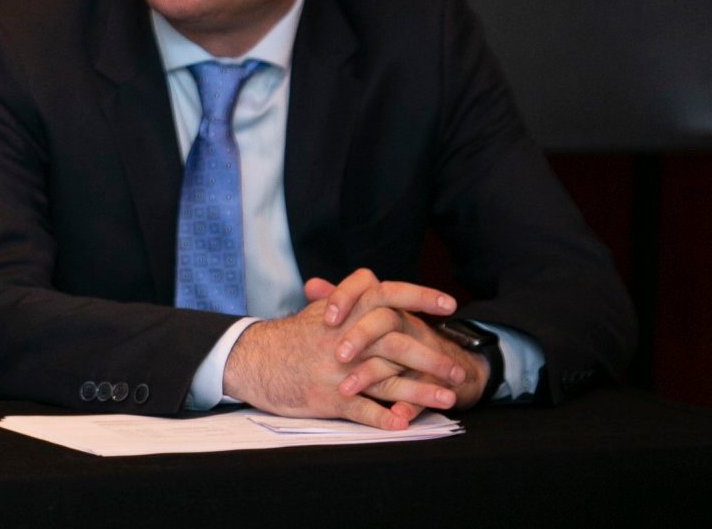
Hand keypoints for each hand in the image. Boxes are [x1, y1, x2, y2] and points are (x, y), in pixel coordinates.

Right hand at [223, 269, 464, 429]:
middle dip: (432, 356)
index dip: (420, 296)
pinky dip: (384, 417)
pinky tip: (405, 423)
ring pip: (387, 379)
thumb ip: (350, 300)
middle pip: (396, 342)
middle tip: (457, 369)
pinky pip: (362, 410)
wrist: (253, 360)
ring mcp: (336, 369)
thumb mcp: (320, 312)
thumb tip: (378, 287)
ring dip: (420, 391)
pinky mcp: (328, 397)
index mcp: (343, 311)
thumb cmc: (291, 337)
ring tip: (447, 398)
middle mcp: (343, 337)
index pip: (388, 294)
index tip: (449, 304)